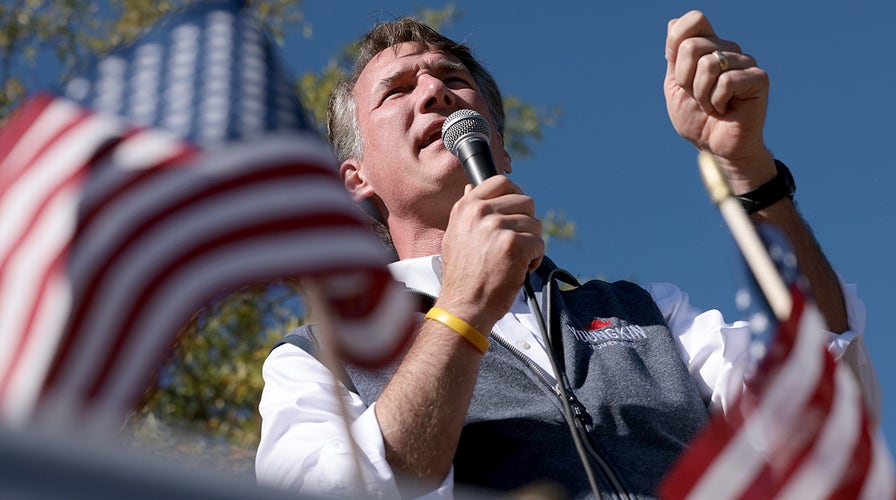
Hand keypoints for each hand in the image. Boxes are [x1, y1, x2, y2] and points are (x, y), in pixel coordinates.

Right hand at [438, 176, 543, 330]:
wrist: (464, 306)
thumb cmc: (462, 276)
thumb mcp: (455, 236)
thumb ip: (467, 212)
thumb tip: (473, 187)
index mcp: (465, 208)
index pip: (501, 182)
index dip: (516, 195)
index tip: (518, 212)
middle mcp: (479, 213)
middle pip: (525, 201)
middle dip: (528, 223)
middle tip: (518, 243)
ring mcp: (497, 227)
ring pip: (535, 224)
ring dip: (531, 243)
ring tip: (515, 260)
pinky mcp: (514, 244)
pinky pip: (539, 243)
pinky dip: (535, 259)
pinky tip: (520, 269)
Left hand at [664, 10, 775, 189]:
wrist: (715, 148)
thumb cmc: (697, 119)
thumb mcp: (675, 87)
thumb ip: (674, 57)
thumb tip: (673, 23)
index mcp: (709, 48)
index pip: (694, 20)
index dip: (676, 43)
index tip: (678, 73)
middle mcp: (729, 50)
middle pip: (692, 46)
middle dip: (685, 80)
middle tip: (697, 97)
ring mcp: (746, 63)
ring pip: (708, 65)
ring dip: (701, 94)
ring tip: (712, 105)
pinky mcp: (759, 79)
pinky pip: (726, 81)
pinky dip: (716, 101)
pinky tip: (725, 109)